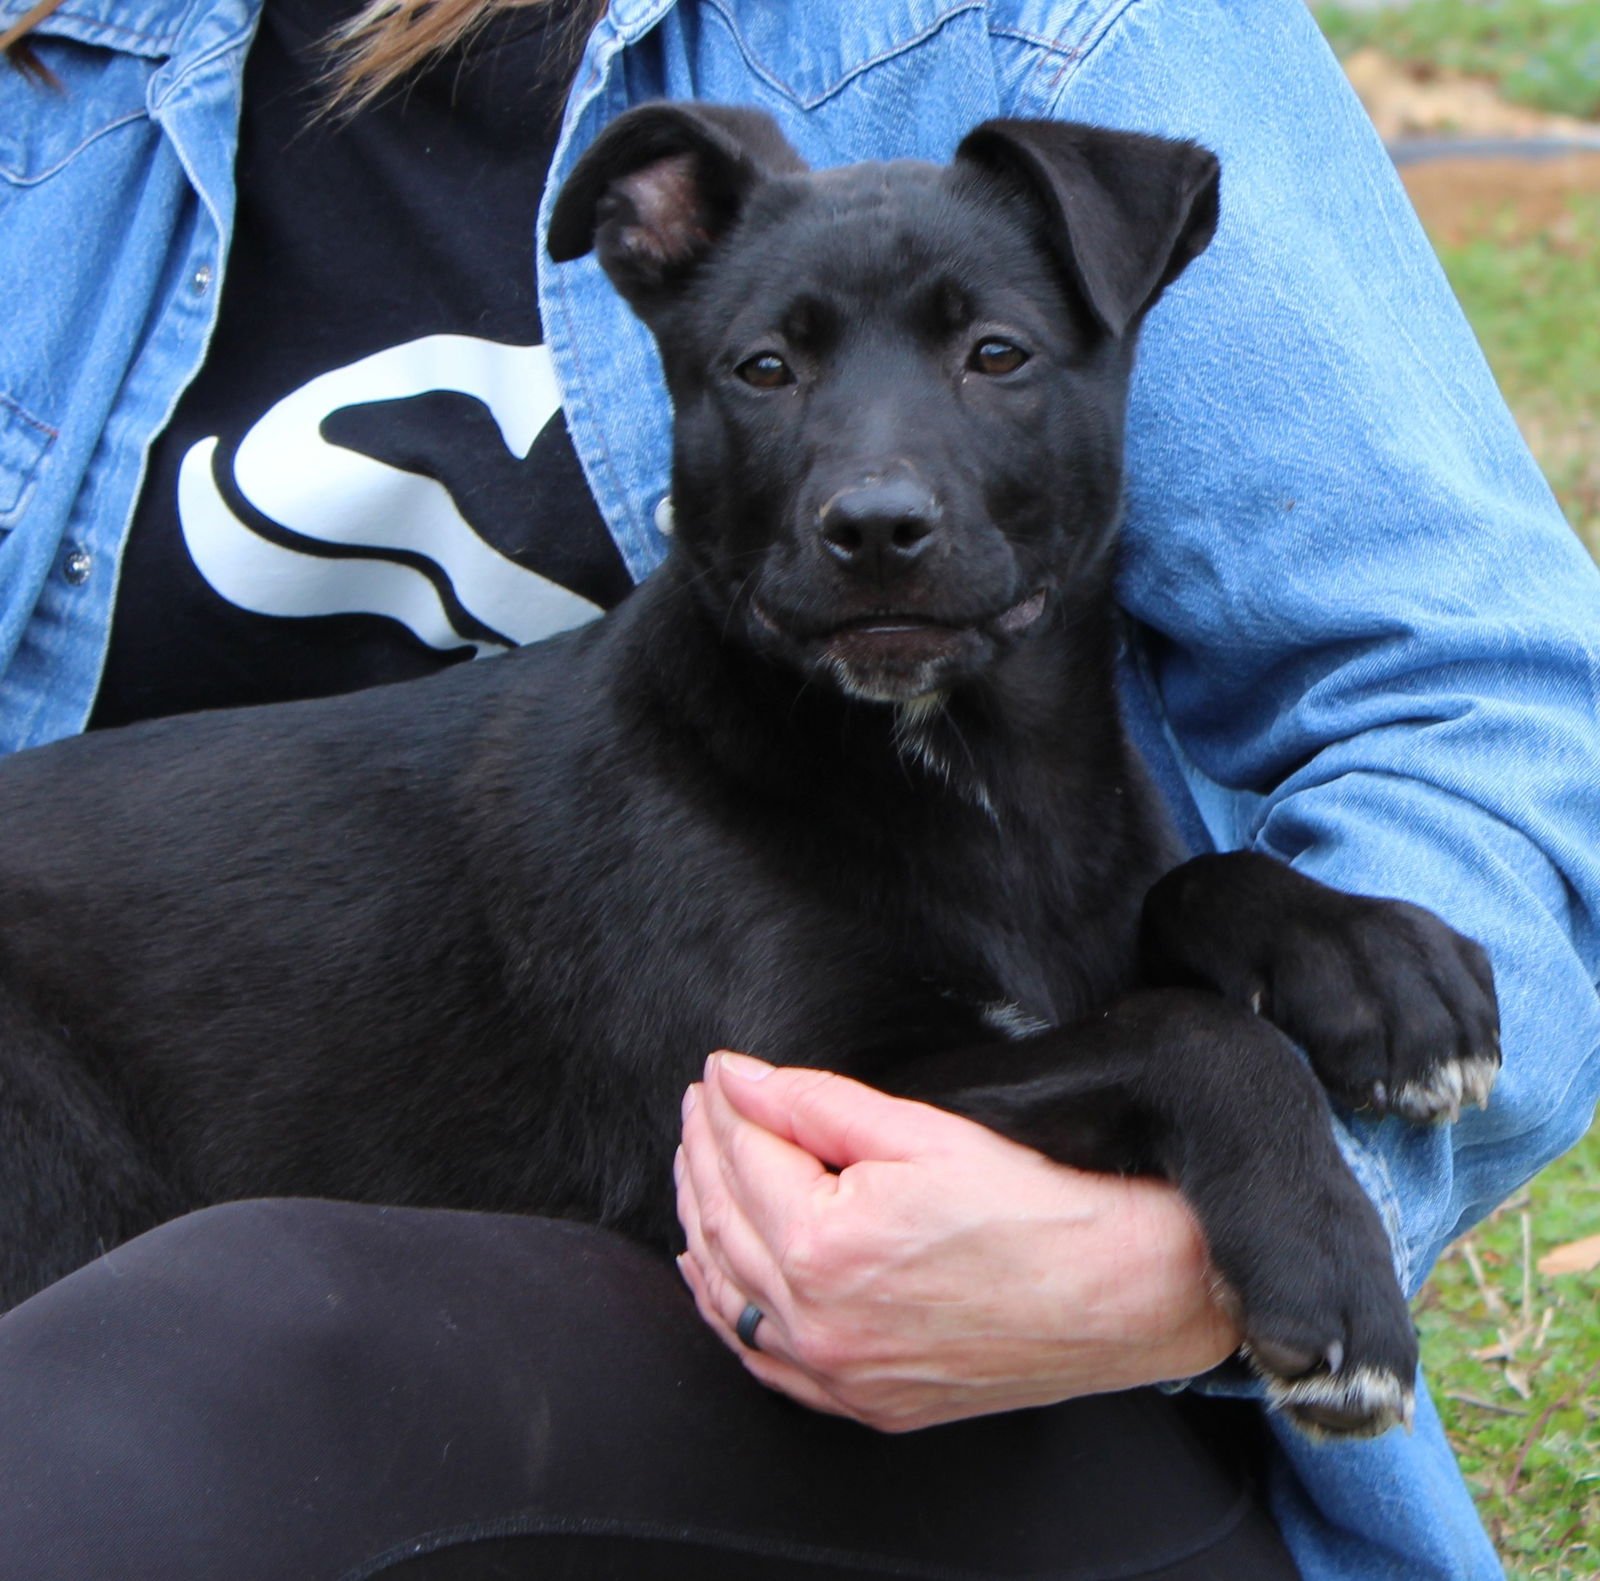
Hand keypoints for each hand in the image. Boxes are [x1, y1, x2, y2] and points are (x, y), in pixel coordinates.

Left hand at [675, 1052, 1241, 1431]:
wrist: (1122, 1293)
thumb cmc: (1037, 1209)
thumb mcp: (922, 1131)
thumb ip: (815, 1103)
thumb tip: (739, 1076)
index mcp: (826, 1245)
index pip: (746, 1158)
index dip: (725, 1108)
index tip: (716, 1075)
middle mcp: (818, 1320)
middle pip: (725, 1221)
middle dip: (703, 1154)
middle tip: (701, 1108)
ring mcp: (839, 1371)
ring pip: (729, 1293)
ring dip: (703, 1223)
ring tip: (698, 1169)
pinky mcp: (864, 1401)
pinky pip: (763, 1359)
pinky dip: (726, 1306)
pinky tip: (713, 1271)